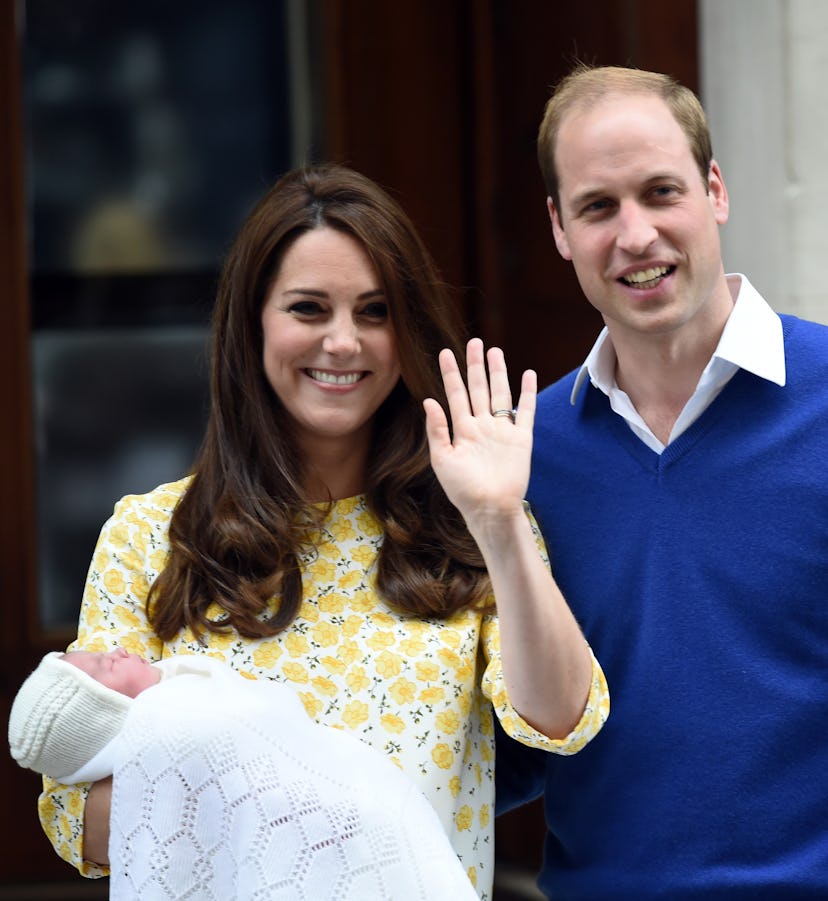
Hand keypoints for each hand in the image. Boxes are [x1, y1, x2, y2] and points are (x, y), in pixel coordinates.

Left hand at [423, 337, 535, 523]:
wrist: (490, 509)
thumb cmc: (463, 490)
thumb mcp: (442, 460)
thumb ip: (437, 430)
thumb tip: (429, 400)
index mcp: (462, 430)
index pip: (455, 394)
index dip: (451, 373)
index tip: (446, 353)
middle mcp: (482, 426)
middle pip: (478, 388)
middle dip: (476, 365)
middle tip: (475, 342)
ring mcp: (502, 431)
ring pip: (500, 394)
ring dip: (498, 373)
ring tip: (495, 351)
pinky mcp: (521, 439)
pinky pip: (527, 411)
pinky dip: (529, 393)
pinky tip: (529, 375)